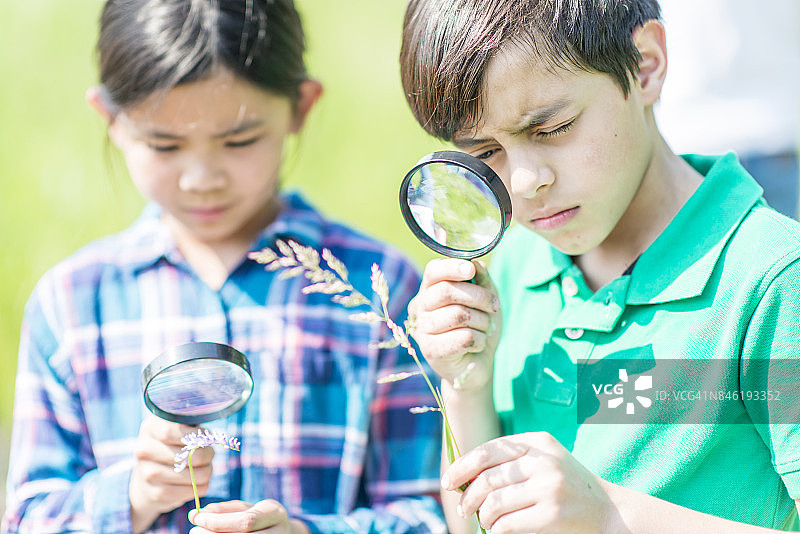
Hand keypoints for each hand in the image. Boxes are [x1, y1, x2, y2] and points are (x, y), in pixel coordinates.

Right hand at [129, 416, 214, 532]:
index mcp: (149, 428)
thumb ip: (190, 425)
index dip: (194, 434)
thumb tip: (208, 435)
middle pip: (185, 454)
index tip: (204, 436)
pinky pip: (190, 491)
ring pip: (192, 474)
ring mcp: (148, 474)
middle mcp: (143, 451)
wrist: (149, 478)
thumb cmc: (172, 446)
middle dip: (206, 454)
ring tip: (206, 467)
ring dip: (207, 471)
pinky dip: (202, 486)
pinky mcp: (157, 494)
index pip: (171, 431)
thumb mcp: (177, 428)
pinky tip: (199, 481)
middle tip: (210, 454)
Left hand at [188, 500, 309, 532]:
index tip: (196, 518)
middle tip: (194, 531)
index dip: (218, 521)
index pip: (245, 521)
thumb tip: (197, 514)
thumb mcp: (245, 507)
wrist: (284, 532)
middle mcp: (279, 531)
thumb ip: (223, 510)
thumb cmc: (259, 517)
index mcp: (274, 513)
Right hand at [408, 258, 501, 390]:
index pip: (433, 270)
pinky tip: (478, 344)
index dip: (452, 267)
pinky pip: (464, 337)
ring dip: (483, 321)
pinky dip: (480, 340)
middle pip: (447, 290)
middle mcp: (420, 307)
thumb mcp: (485, 298)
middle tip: (494, 305)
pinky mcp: (431, 350)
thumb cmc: (479, 326)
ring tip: (486, 328)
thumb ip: (480, 279)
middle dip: (479, 296)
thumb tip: (475, 264)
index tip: (470, 270)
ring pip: (459, 314)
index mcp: (429, 290)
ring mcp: (422, 329)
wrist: (477, 363)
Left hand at [441, 432, 613, 533]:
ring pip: (494, 502)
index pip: (488, 451)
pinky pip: (508, 523)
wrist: (608, 511)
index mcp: (538, 442)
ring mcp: (550, 486)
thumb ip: (510, 462)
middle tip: (463, 508)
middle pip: (487, 478)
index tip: (448, 482)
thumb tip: (462, 476)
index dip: (463, 467)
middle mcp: (544, 460)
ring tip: (483, 521)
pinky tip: (498, 530)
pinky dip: (496, 530)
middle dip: (468, 496)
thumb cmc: (565, 487)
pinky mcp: (553, 513)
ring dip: (482, 516)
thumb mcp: (543, 462)